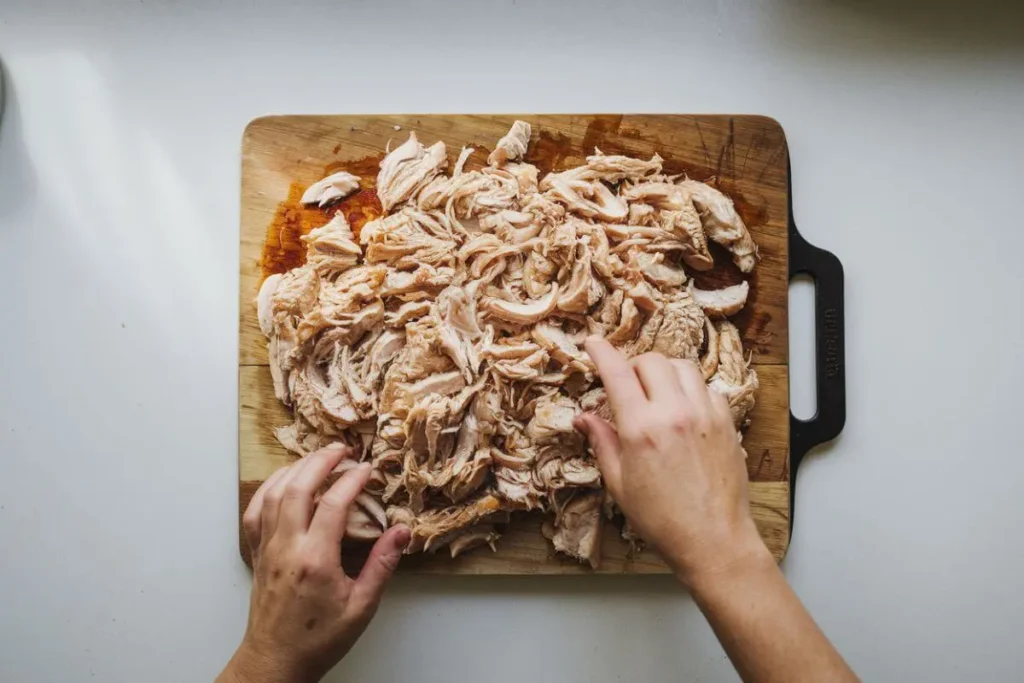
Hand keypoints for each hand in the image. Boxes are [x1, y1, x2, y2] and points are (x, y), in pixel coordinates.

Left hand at [219, 445, 410, 682]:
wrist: (276, 661)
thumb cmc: (319, 639)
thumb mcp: (361, 606)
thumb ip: (382, 565)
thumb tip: (401, 532)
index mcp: (315, 560)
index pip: (334, 504)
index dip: (352, 479)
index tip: (368, 469)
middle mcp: (287, 548)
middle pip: (299, 487)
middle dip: (321, 460)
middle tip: (342, 449)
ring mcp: (267, 549)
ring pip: (274, 493)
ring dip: (295, 468)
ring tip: (316, 457)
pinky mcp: (257, 554)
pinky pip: (255, 511)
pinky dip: (269, 489)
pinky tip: (283, 481)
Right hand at [576, 337, 769, 586]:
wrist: (713, 540)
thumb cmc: (662, 520)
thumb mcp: (619, 483)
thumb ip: (602, 442)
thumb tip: (584, 418)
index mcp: (642, 429)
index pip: (618, 373)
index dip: (602, 352)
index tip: (593, 343)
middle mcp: (675, 413)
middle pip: (652, 361)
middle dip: (634, 366)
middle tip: (626, 384)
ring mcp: (705, 415)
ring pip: (682, 367)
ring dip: (664, 372)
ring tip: (656, 393)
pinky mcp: (727, 422)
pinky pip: (707, 388)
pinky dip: (691, 390)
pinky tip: (683, 411)